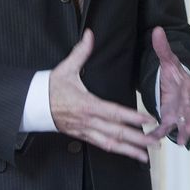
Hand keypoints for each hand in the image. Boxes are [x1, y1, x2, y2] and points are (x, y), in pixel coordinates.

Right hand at [50, 29, 162, 162]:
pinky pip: (103, 146)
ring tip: (147, 155)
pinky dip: (117, 151)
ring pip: (111, 144)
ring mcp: (86, 131)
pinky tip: (129, 154)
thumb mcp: (65, 68)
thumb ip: (81, 52)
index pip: (114, 112)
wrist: (33, 105)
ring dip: (130, 150)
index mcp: (87, 104)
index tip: (148, 120)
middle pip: (116, 133)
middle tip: (156, 142)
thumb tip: (90, 34)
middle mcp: (88, 121)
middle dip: (137, 140)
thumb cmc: (51, 87)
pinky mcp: (83, 136)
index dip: (132, 117)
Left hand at [148, 26, 189, 145]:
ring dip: (182, 132)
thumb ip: (163, 48)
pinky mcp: (171, 120)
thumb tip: (157, 29)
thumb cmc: (175, 74)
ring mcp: (181, 113)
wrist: (176, 86)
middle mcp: (189, 103)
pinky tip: (154, 139)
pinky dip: (162, 134)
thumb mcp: (168, 60)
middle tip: (188, 127)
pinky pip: (167, 128)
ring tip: (179, 141)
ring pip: (184, 124)